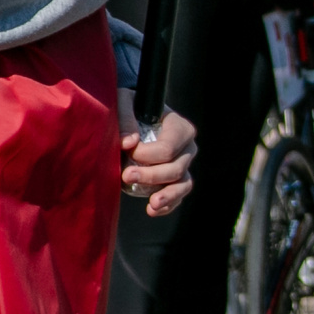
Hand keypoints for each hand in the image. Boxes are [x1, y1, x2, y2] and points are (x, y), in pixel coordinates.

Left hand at [117, 97, 196, 216]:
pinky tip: (152, 210)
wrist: (133, 118)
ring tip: (152, 205)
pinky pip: (178, 196)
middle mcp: (187, 148)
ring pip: (183, 184)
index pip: (169, 147)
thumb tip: (129, 143)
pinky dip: (168, 205)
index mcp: (180, 127)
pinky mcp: (176, 181)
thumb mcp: (125, 103)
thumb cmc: (131, 108)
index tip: (126, 151)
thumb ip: (126, 118)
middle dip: (151, 175)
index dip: (148, 154)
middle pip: (176, 168)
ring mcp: (184, 166)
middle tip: (126, 176)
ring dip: (167, 195)